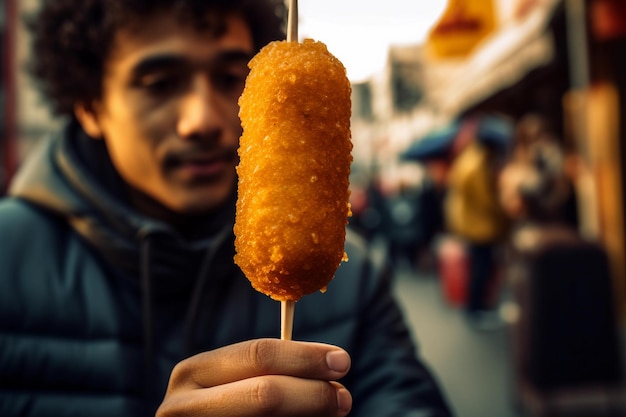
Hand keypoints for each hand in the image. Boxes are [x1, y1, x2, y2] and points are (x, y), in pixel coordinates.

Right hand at [156, 338, 351, 416]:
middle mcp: (183, 405)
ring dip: (309, 416)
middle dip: (313, 393)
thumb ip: (270, 373)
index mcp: (193, 372)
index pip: (257, 354)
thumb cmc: (222, 407)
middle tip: (344, 398)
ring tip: (330, 413)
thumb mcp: (231, 383)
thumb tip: (332, 374)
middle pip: (264, 394)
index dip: (305, 357)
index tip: (341, 361)